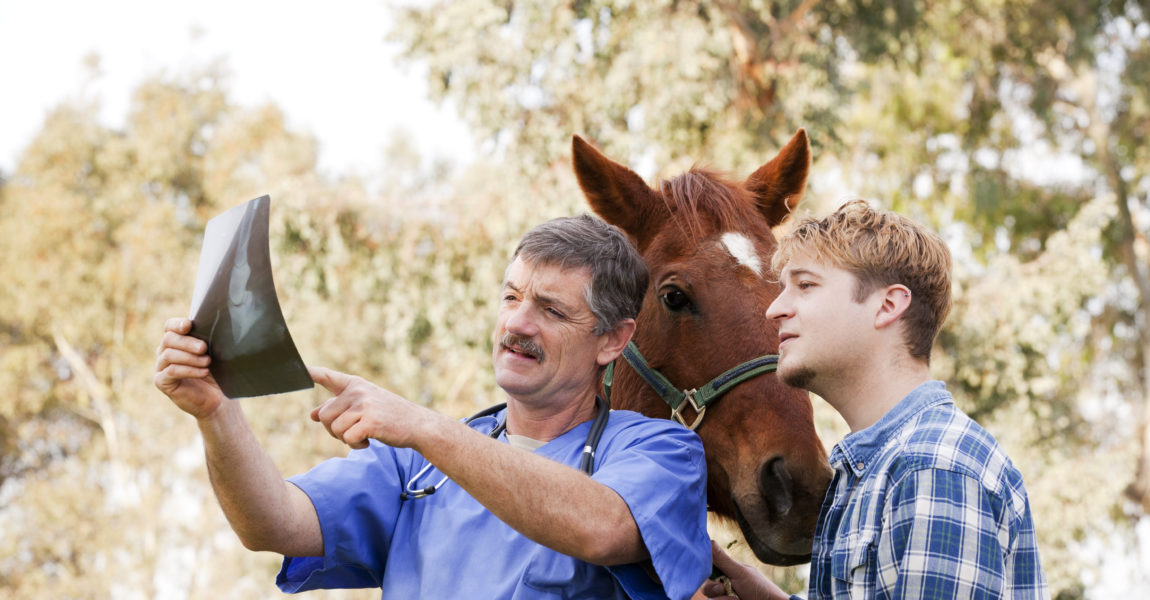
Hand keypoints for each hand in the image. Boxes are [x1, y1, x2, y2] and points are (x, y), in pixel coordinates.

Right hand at [154, 318, 226, 418]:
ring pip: (169, 355)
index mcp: (176, 341)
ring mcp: (161, 367)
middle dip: (187, 342)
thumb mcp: (212, 354)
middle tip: (204, 348)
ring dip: (190, 357)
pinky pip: (172, 371)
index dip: (177, 324)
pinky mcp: (161, 382)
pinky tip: (204, 372)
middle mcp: (164, 352)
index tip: (189, 325)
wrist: (216, 398)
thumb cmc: (215, 373)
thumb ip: (206, 340)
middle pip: (168, 339)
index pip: (170, 326)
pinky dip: (189, 370)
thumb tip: (212, 327)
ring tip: (207, 362)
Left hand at [309, 366, 438, 449]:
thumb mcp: (363, 406)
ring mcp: (364, 405)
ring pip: (335, 429)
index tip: (300, 369)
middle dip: (333, 429)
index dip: (311, 373)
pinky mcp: (370, 421)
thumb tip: (311, 415)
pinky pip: (348, 438)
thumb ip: (338, 408)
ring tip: (364, 435)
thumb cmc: (389, 416)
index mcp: (355, 385)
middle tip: (352, 431)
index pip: (328, 376)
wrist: (418, 425)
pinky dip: (356, 445)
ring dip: (346, 439)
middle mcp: (358, 391)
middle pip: (324, 415)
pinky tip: (369, 441)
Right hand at [697, 540, 789, 599]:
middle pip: (705, 586)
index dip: (704, 572)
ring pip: (710, 598)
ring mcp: (724, 597)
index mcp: (726, 572)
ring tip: (736, 599)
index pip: (707, 569)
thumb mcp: (739, 572)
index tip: (707, 574)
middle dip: (712, 588)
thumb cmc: (759, 588)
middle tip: (722, 589)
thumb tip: (710, 540)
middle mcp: (723, 585)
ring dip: (721, 599)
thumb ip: (722, 560)